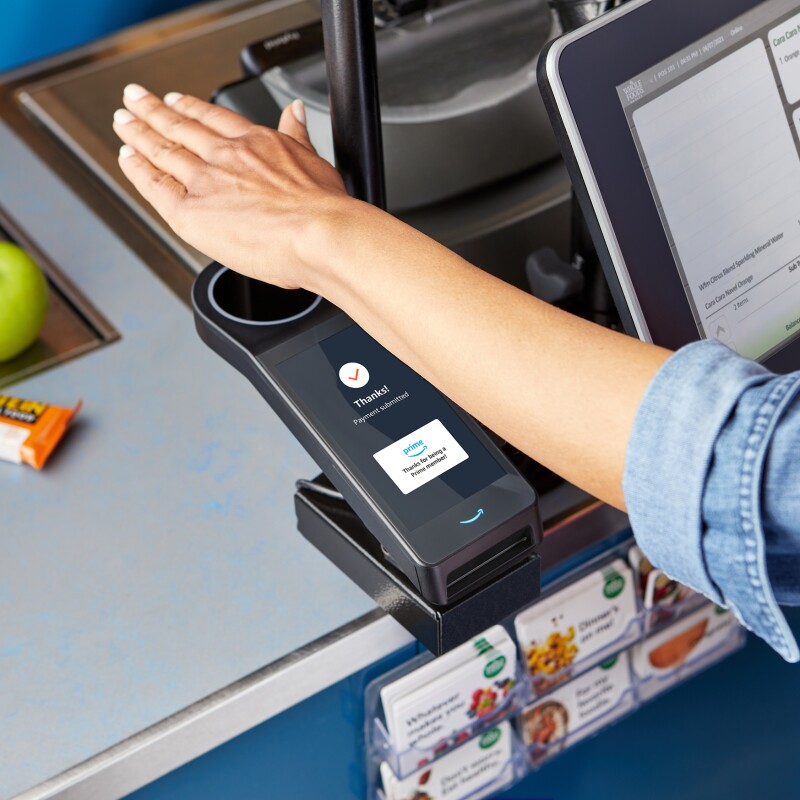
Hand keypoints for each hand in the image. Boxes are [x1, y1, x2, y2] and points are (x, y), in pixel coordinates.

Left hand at [112, 84, 349, 288]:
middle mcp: (226, 157)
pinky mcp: (190, 212)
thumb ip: (299, 135)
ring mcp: (205, 182)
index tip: (176, 100)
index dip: (190, 107)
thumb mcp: (316, 159)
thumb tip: (296, 112)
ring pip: (162, 149)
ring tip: (122, 122)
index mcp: (257, 144)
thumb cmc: (324, 209)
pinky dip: (137, 168)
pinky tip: (127, 158)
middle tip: (134, 98)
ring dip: (137, 132)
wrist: (318, 234)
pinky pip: (154, 185)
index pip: (214, 118)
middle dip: (154, 110)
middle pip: (180, 126)